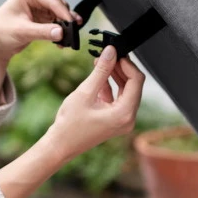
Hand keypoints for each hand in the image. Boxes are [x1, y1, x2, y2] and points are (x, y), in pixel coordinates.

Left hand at [0, 0, 78, 65]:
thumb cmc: (0, 31)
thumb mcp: (22, 31)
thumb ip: (42, 31)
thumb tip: (61, 32)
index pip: (52, 0)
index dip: (64, 13)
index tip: (73, 25)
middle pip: (59, 7)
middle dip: (66, 20)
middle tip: (73, 34)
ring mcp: (41, 8)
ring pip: (61, 16)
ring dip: (65, 28)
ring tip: (69, 40)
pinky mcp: (43, 20)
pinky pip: (57, 25)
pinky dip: (60, 33)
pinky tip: (62, 43)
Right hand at [46, 45, 144, 161]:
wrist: (61, 145)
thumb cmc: (70, 125)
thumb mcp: (86, 92)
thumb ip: (101, 71)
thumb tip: (111, 52)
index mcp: (124, 114)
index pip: (136, 81)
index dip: (127, 64)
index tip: (116, 54)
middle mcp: (128, 119)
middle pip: (133, 86)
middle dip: (121, 69)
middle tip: (108, 56)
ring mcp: (122, 121)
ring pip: (126, 91)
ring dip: (115, 76)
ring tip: (101, 63)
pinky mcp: (115, 120)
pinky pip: (118, 99)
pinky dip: (110, 87)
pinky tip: (99, 78)